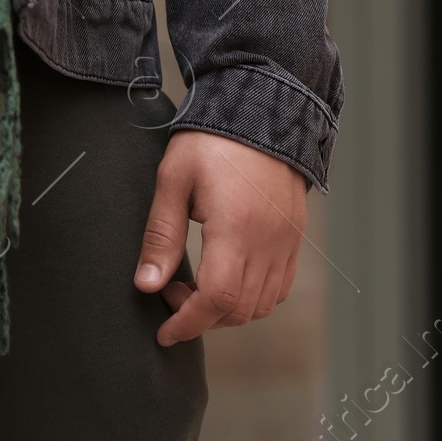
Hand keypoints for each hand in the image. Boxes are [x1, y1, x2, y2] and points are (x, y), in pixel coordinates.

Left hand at [134, 130, 305, 345]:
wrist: (260, 108)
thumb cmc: (211, 140)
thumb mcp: (174, 179)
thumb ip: (160, 235)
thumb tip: (147, 285)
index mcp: (235, 228)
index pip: (216, 300)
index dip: (187, 323)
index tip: (164, 332)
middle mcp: (268, 242)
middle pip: (239, 311)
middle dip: (201, 317)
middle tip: (172, 291)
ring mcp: (286, 242)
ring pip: (261, 305)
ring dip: (227, 311)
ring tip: (197, 284)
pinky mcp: (295, 238)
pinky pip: (279, 288)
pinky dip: (253, 298)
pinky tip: (228, 276)